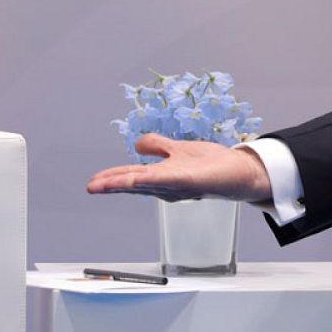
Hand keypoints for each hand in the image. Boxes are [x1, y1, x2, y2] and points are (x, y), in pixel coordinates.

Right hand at [85, 133, 272, 203]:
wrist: (240, 171)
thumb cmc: (211, 164)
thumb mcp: (178, 150)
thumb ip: (158, 146)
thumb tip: (137, 145)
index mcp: (162, 176)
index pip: (131, 177)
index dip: (111, 180)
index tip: (92, 184)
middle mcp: (167, 184)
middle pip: (134, 183)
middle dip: (112, 185)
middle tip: (91, 187)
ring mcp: (179, 184)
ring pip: (146, 183)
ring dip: (124, 183)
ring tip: (103, 185)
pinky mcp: (192, 180)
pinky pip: (168, 179)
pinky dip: (152, 180)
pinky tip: (138, 178)